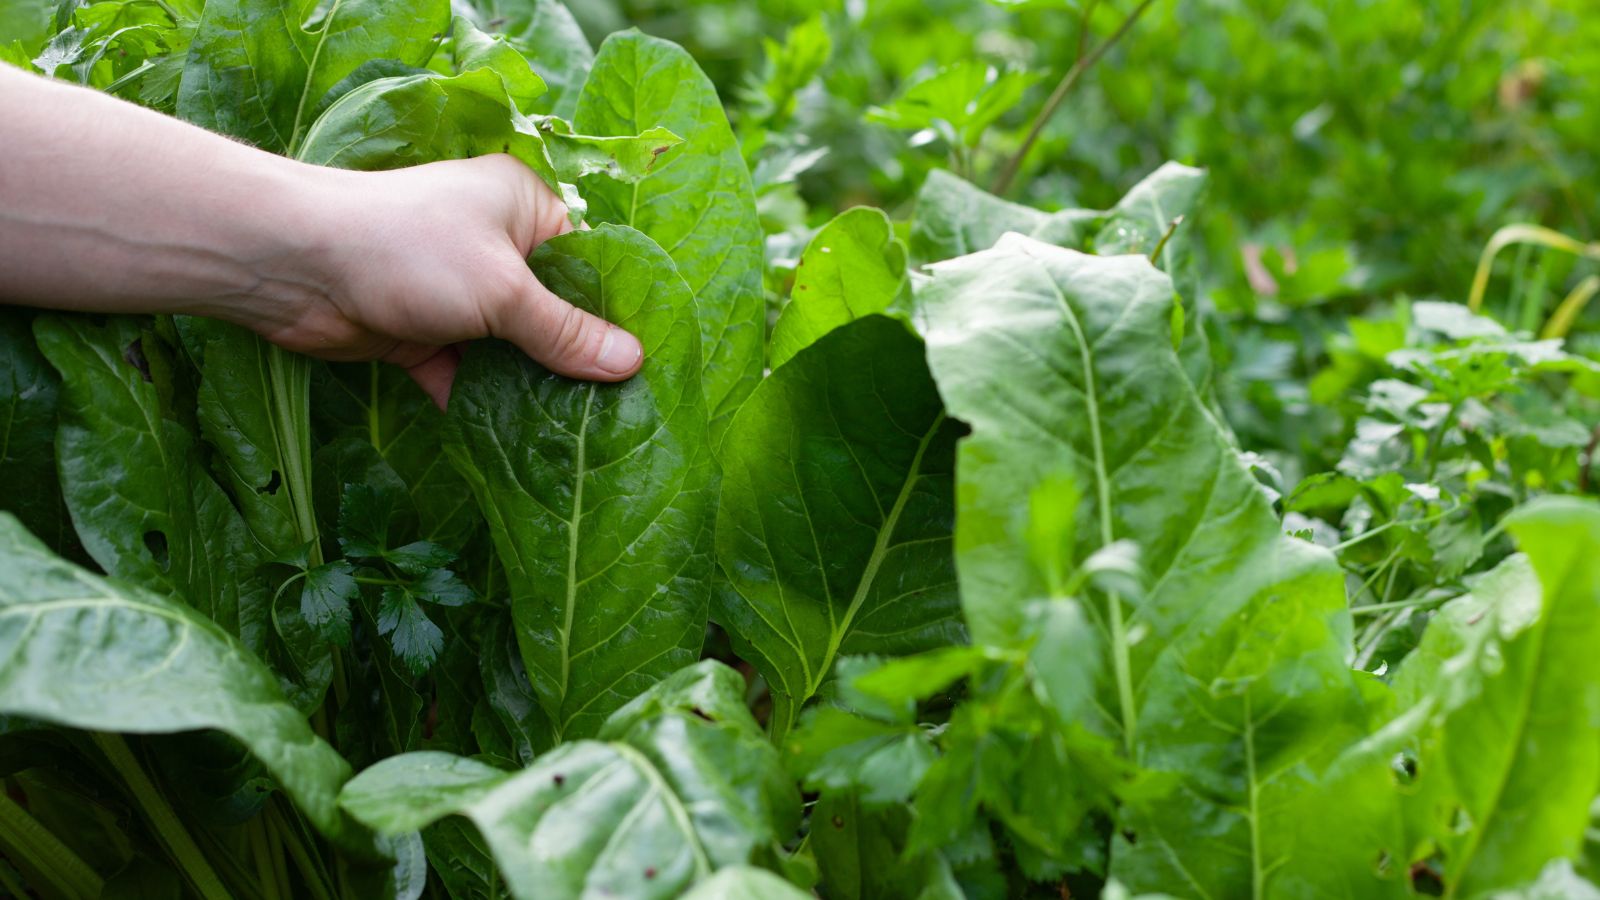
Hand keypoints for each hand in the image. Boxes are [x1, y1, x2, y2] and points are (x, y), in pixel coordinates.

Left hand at [244, 154, 642, 407]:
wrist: (293, 266)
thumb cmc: (409, 249)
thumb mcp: (503, 290)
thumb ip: (565, 333)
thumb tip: (633, 364)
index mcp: (524, 208)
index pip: (590, 263)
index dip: (618, 312)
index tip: (652, 365)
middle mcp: (495, 246)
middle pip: (553, 312)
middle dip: (578, 360)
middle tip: (623, 413)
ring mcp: (458, 294)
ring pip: (512, 350)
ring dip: (533, 389)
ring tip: (582, 439)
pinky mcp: (423, 336)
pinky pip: (469, 375)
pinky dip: (487, 405)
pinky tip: (521, 447)